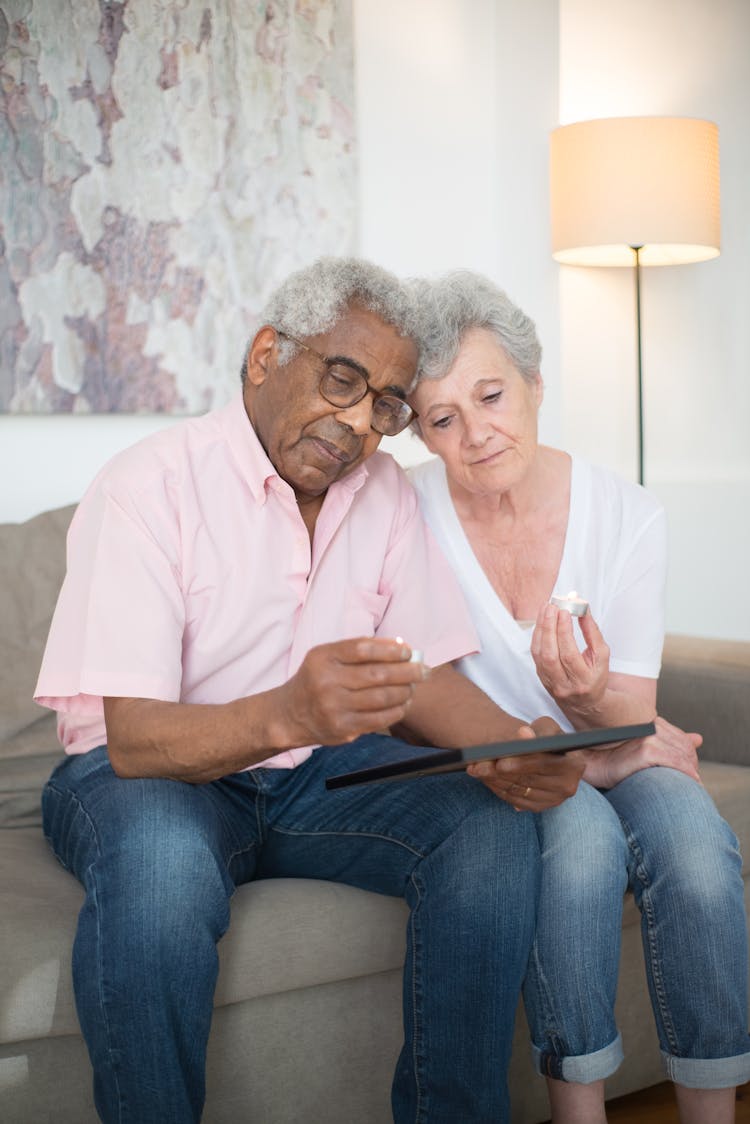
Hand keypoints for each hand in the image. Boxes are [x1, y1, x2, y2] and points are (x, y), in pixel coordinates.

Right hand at [279, 637, 427, 746]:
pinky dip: (397, 710)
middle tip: (424, 670)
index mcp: (323, 658)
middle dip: (407, 672)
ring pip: (382, 698)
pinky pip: (379, 719)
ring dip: (405, 692)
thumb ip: (359, 649)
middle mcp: (326, 682)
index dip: (391, 650)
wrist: (290, 714)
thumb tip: (400, 647)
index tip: (409, 652)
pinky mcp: (342, 728)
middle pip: (377, 675)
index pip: (363, 649)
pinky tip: (403, 704)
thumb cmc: (317, 679)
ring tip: (413, 687)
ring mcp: (334, 708)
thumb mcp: (328, 656)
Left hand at [466, 717, 584, 809]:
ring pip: (518, 791)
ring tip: (475, 769)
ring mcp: (554, 800)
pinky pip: (515, 800)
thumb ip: (536, 729)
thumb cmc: (544, 735)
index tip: (499, 761)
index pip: (543, 764)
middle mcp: (567, 786)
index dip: (521, 763)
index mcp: (574, 764)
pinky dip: (497, 789)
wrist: (544, 753)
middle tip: (476, 765)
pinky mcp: (540, 807)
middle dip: (499, 773)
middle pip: (528, 780)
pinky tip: (485, 778)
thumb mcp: (545, 727)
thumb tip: (524, 734)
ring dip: (493, 781)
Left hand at [530, 603, 609, 714]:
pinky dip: (537, 635)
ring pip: (539, 654)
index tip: (564, 611)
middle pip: (550, 655)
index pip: (569, 655)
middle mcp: (564, 684)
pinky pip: (535, 654)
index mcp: (584, 680)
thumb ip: (593, 633)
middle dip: (549, 627)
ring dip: (541, 629)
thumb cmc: (595, 675)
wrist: (584, 702)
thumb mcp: (602, 656)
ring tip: (546, 609)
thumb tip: (583, 609)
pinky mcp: (541, 677)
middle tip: (551, 606)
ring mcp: (550, 682)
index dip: (564, 632)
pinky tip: (542, 622)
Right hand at [578, 715, 702, 788]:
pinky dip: (685, 772)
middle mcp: (650, 726)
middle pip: (683, 746)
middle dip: (691, 764)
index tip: (691, 772)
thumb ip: (673, 740)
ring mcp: (647, 737)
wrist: (589, 763)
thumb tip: (699, 738)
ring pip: (681, 754)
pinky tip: (691, 781)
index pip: (681, 738)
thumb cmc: (612, 757)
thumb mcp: (645, 748)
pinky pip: (673, 762)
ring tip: (694, 785)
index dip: (689, 755)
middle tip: (694, 781)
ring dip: (691, 770)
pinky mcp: (645, 750)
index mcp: (650, 722)